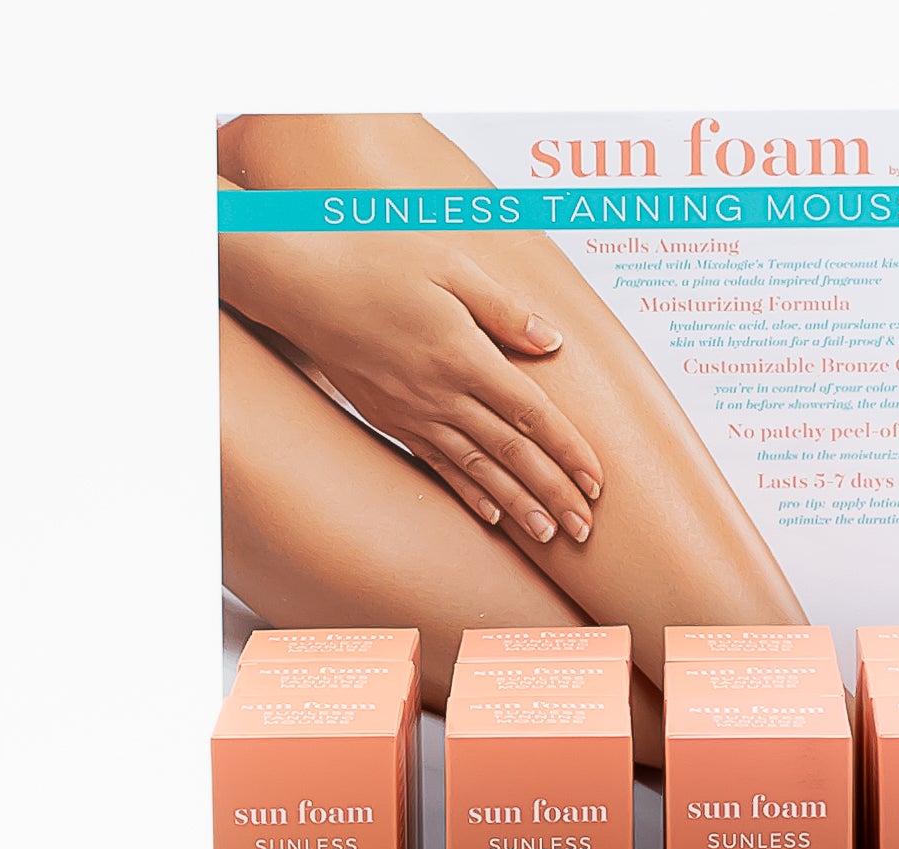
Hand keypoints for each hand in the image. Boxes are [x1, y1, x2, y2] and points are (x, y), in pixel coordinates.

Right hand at [221, 230, 601, 543]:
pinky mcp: (393, 422)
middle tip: (586, 530)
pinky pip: (439, 466)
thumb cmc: (377, 262)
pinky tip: (494, 516)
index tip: (596, 481)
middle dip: (553, 493)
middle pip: (511, 453)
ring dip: (518, 505)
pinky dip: (470, 493)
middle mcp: (442, 394)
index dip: (568, 450)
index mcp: (465, 355)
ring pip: (479, 470)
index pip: (532, 414)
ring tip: (550, 535)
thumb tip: (552, 343)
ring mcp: (416, 414)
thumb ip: (504, 310)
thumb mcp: (449, 267)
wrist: (302, 285)